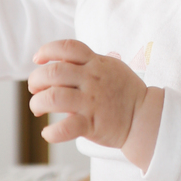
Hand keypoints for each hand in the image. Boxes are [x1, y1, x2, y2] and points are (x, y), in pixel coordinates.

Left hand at [28, 41, 160, 160]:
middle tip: (35, 89)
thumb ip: (88, 62)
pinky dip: (51, 132)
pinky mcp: (92, 124)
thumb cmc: (125, 92)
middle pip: (53, 72)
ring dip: (38, 103)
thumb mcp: (110, 66)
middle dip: (36, 80)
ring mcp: (91, 102)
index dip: (47, 50)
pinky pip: (65, 128)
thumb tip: (61, 60)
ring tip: (38, 109)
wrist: (145, 116)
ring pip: (53, 97)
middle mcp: (92, 80)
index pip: (67, 48)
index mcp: (96, 63)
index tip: (38, 59)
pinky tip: (48, 132)